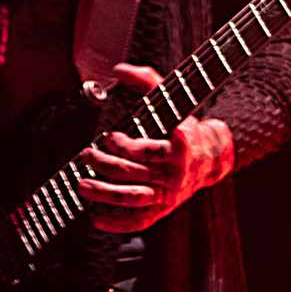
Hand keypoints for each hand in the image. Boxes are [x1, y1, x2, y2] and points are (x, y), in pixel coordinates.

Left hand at [78, 63, 234, 232]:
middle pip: (133, 172)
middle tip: (87, 154)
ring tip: (81, 184)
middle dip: (105, 163)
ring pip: (133, 198)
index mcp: (180, 147)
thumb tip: (118, 68)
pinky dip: (117, 223)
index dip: (127, 145)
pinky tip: (95, 218)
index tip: (111, 136)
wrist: (209, 158)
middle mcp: (175, 173)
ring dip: (105, 193)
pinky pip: (139, 221)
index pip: (152, 151)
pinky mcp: (162, 209)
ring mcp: (168, 194)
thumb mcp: (171, 101)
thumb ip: (147, 80)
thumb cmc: (183, 125)